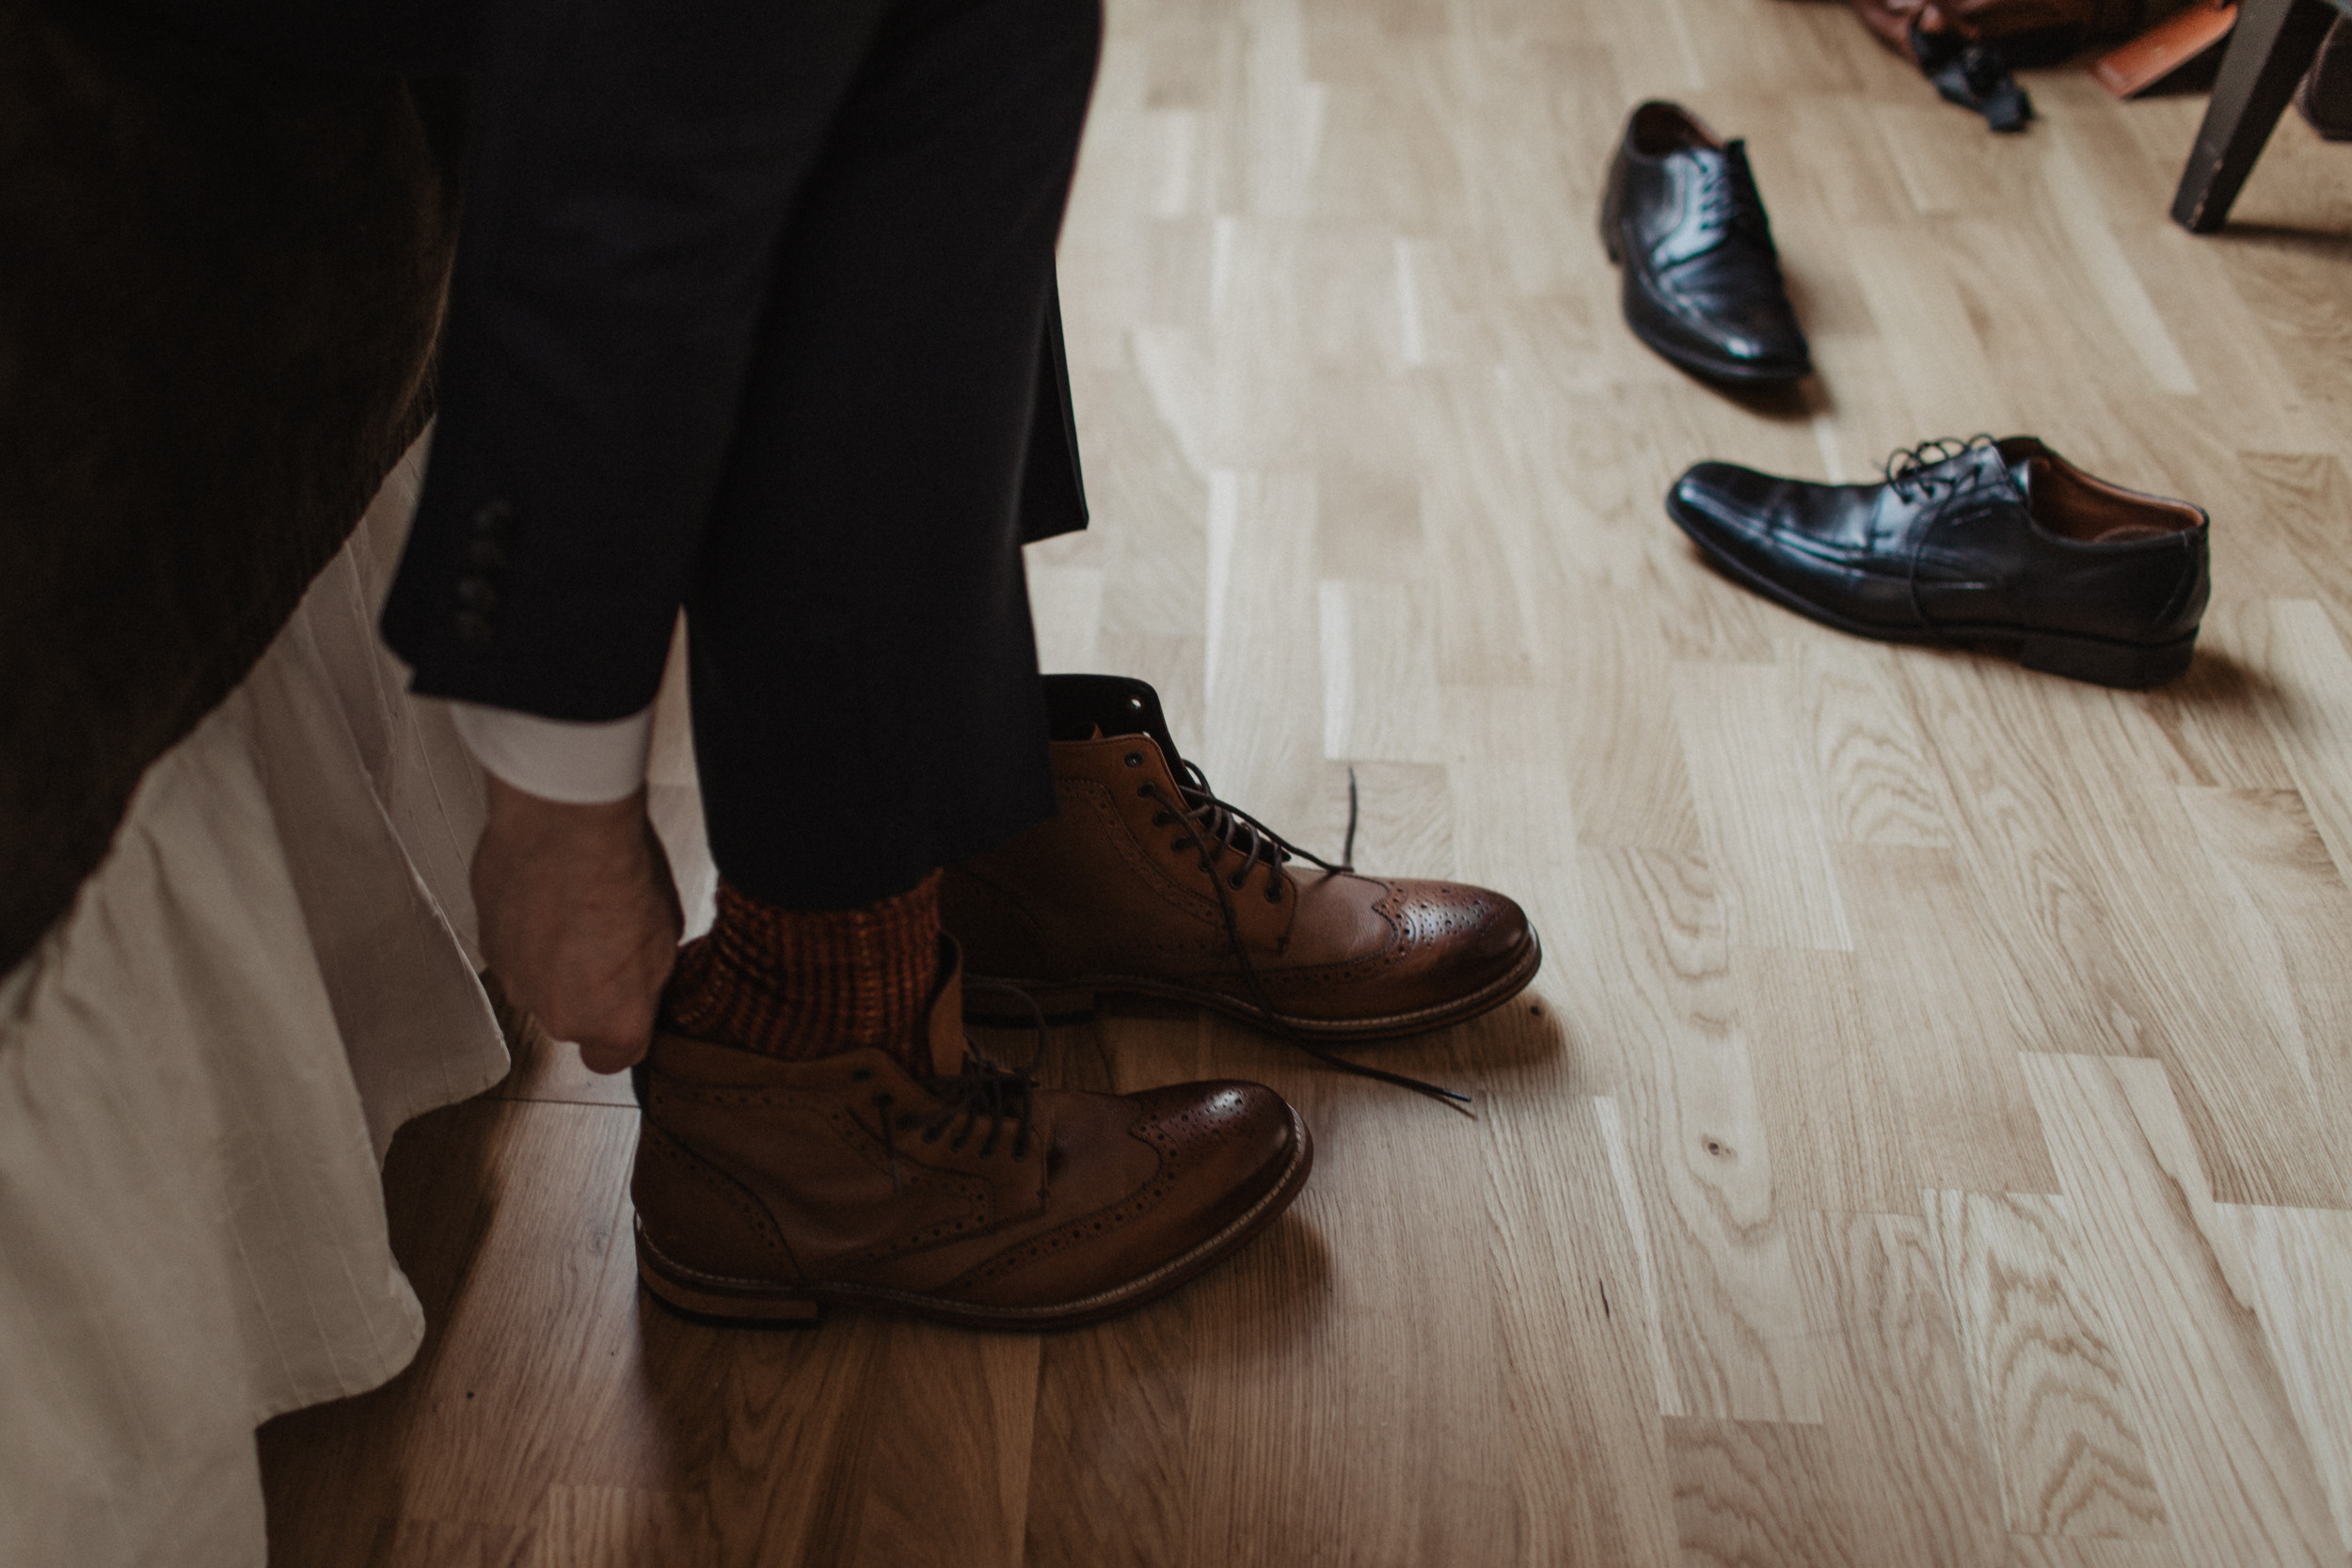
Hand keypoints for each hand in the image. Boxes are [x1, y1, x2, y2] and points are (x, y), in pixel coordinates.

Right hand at [472, 774, 683, 1073]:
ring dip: (552, 955)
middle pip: (573, 1015)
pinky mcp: (486, 945)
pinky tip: (544, 891)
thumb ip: (646, 976)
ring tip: (573, 906)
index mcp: (612, 1021)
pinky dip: (524, 927)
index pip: (612, 1059)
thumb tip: (637, 977)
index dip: (621, 1030)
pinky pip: (512, 947)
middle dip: (587, 985)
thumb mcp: (667, 933)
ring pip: (538, 981)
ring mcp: (516, 981)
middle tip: (606, 936)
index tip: (628, 1004)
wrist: (563, 828)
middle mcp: (559, 1014)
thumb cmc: (620, 873)